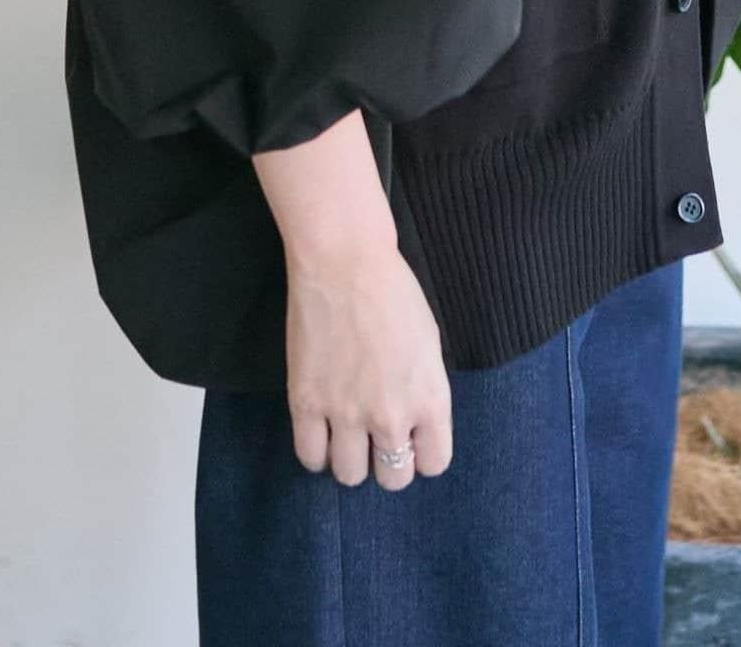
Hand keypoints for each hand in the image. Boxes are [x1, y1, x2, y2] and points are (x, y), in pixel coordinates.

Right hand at [283, 234, 453, 490]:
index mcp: (430, 399)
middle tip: (376, 439)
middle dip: (386, 462)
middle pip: (392, 478)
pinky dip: (316, 452)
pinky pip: (309, 457)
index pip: (433, 464)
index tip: (411, 440)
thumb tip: (413, 422)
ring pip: (349, 476)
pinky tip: (320, 433)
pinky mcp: (306, 403)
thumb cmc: (393, 292)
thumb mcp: (428, 345)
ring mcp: (346, 413)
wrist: (345, 261)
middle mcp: (391, 416)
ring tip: (345, 435)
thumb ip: (424, 390)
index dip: (422, 455)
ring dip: (349, 460)